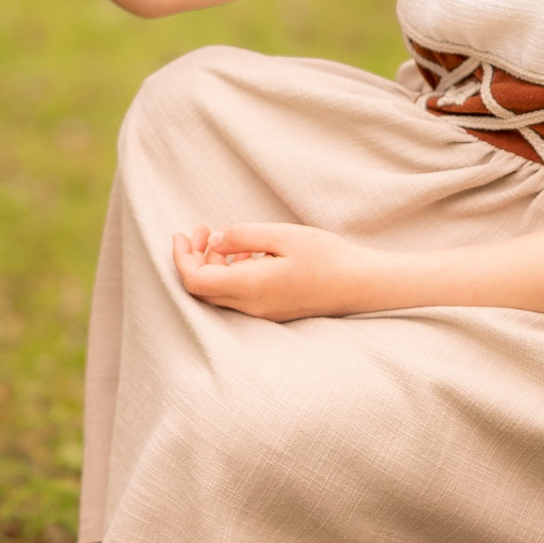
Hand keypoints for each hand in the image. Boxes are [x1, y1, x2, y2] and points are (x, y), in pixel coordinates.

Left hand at [173, 222, 380, 321]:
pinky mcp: (274, 311)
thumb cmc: (327, 257)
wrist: (362, 284)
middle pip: (202, 290)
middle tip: (201, 230)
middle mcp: (251, 306)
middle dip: (193, 259)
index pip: (195, 281)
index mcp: (250, 287)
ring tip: (219, 237)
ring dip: (211, 266)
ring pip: (219, 294)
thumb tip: (215, 241)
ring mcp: (263, 312)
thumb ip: (244, 237)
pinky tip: (244, 255)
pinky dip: (228, 275)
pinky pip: (237, 297)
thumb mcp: (282, 236)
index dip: (181, 258)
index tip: (182, 234)